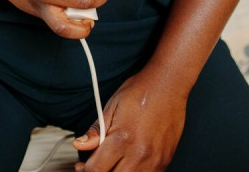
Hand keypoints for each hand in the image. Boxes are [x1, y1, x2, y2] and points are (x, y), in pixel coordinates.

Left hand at [73, 71, 187, 170]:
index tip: (81, 167)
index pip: (96, 169)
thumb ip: (96, 131)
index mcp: (122, 139)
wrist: (168, 85)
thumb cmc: (140, 91)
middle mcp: (139, 154)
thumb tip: (80, 145)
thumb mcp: (112, 106)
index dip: (85, 170)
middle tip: (94, 165)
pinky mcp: (164, 162)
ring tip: (112, 163)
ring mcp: (154, 161)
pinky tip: (128, 162)